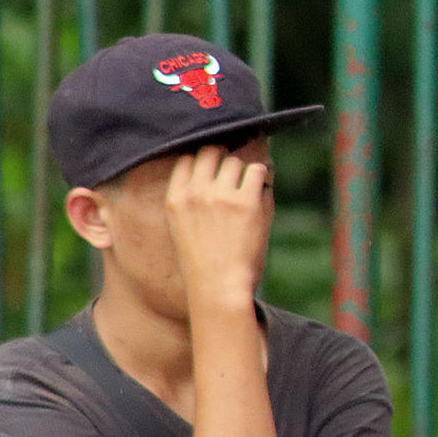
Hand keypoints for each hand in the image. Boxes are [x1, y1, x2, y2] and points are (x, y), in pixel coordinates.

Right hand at [165, 146, 272, 303]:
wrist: (218, 285)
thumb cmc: (204, 261)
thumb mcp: (182, 226)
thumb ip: (192, 198)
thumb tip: (215, 173)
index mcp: (175, 198)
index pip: (187, 158)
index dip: (203, 159)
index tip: (215, 166)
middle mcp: (195, 192)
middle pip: (211, 151)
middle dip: (224, 157)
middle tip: (234, 173)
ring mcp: (220, 195)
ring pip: (235, 161)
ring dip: (243, 172)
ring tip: (247, 191)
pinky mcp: (245, 202)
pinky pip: (257, 171)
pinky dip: (262, 178)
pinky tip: (260, 192)